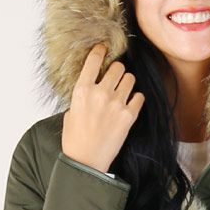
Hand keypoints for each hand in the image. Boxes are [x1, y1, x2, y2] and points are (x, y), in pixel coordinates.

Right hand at [61, 43, 144, 172]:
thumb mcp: (71, 112)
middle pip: (117, 67)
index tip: (103, 48)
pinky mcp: (129, 116)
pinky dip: (136, 99)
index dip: (100, 51)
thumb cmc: (75, 139)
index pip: (93, 61)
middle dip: (118, 70)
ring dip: (128, 82)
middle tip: (116, 77)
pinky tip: (130, 104)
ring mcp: (116, 103)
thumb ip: (82, 97)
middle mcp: (100, 93)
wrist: (86, 160)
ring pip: (130, 79)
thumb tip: (91, 90)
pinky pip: (139, 96)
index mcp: (82, 90)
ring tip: (123, 91)